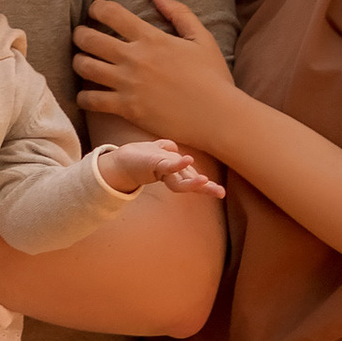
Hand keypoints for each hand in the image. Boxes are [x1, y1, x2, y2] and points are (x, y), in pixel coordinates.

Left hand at [73, 0, 237, 155]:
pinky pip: (90, 100)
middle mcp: (134, 58)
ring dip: (79, 62)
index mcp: (151, 38)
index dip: (96, 8)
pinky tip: (87, 95)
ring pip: (84, 67)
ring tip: (83, 63)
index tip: (95, 12)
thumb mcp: (201, 37)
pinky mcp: (126, 109)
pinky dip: (83, 97)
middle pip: (88, 39)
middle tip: (82, 37)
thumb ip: (178, 11)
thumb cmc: (213, 77)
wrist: (218, 117)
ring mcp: (128, 84)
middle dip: (80, 34)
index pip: (110, 13)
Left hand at [93, 137, 225, 200]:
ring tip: (206, 182)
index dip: (204, 185)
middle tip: (221, 193)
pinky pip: (169, 164)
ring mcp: (163, 169)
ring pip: (181, 178)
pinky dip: (178, 164)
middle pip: (190, 181)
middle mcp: (171, 173)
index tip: (221, 192)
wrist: (120, 162)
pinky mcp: (155, 164)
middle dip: (205, 188)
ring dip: (194, 182)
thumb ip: (166, 150)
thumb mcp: (156, 151)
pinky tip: (188, 160)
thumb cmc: (139, 159)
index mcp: (174, 171)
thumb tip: (174, 148)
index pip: (191, 178)